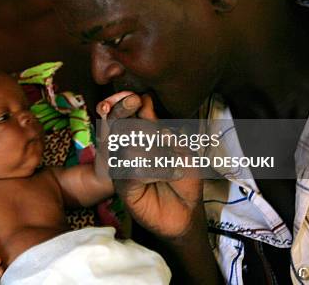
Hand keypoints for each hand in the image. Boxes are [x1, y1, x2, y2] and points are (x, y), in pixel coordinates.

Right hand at [97, 92, 202, 238]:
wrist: (187, 211)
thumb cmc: (184, 178)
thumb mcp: (178, 146)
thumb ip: (158, 126)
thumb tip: (144, 99)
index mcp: (137, 137)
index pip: (122, 114)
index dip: (123, 104)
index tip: (136, 98)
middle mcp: (125, 149)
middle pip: (121, 126)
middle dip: (142, 126)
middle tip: (163, 137)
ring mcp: (122, 167)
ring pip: (130, 147)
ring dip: (157, 154)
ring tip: (171, 166)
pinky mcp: (123, 185)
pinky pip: (134, 169)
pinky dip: (156, 171)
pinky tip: (166, 177)